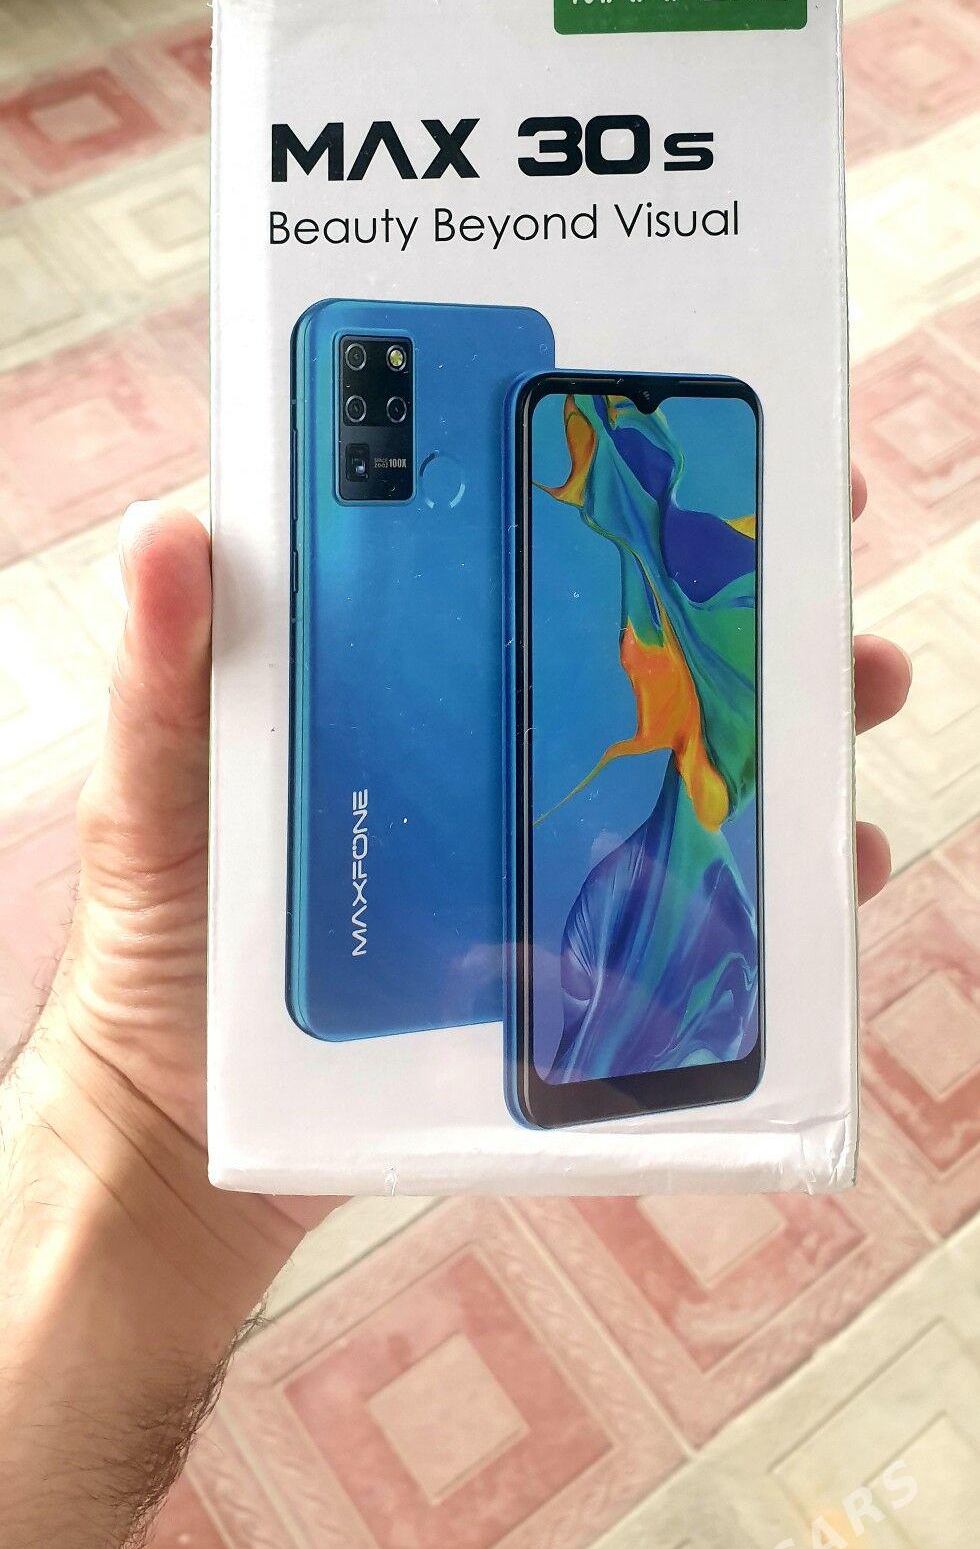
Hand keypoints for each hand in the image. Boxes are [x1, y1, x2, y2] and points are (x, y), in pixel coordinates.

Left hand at [53, 474, 908, 1195]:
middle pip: (608, 634)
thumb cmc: (159, 942)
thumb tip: (166, 533)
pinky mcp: (546, 927)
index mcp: (367, 669)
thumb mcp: (149, 796)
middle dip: (725, 587)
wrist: (193, 1119)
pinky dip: (755, 866)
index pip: (482, 540)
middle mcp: (457, 728)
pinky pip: (669, 880)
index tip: (681, 429)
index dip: (580, 476)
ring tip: (850, 688)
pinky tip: (816, 863)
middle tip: (812, 555)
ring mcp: (511, 827)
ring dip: (769, 709)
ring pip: (664, 744)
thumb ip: (161, 677)